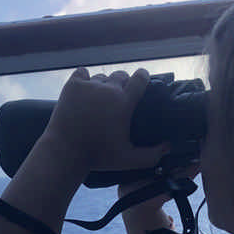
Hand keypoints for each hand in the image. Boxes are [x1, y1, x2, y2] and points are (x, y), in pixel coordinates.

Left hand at [44, 68, 170, 173]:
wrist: (65, 152)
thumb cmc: (98, 157)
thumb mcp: (128, 160)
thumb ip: (151, 155)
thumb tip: (168, 147)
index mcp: (124, 102)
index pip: (140, 78)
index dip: (142, 78)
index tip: (141, 82)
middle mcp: (108, 89)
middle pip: (121, 75)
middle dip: (123, 84)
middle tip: (119, 99)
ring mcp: (89, 85)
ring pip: (102, 77)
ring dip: (104, 85)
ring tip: (100, 99)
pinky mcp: (73, 85)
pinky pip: (83, 73)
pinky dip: (85, 79)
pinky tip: (85, 90)